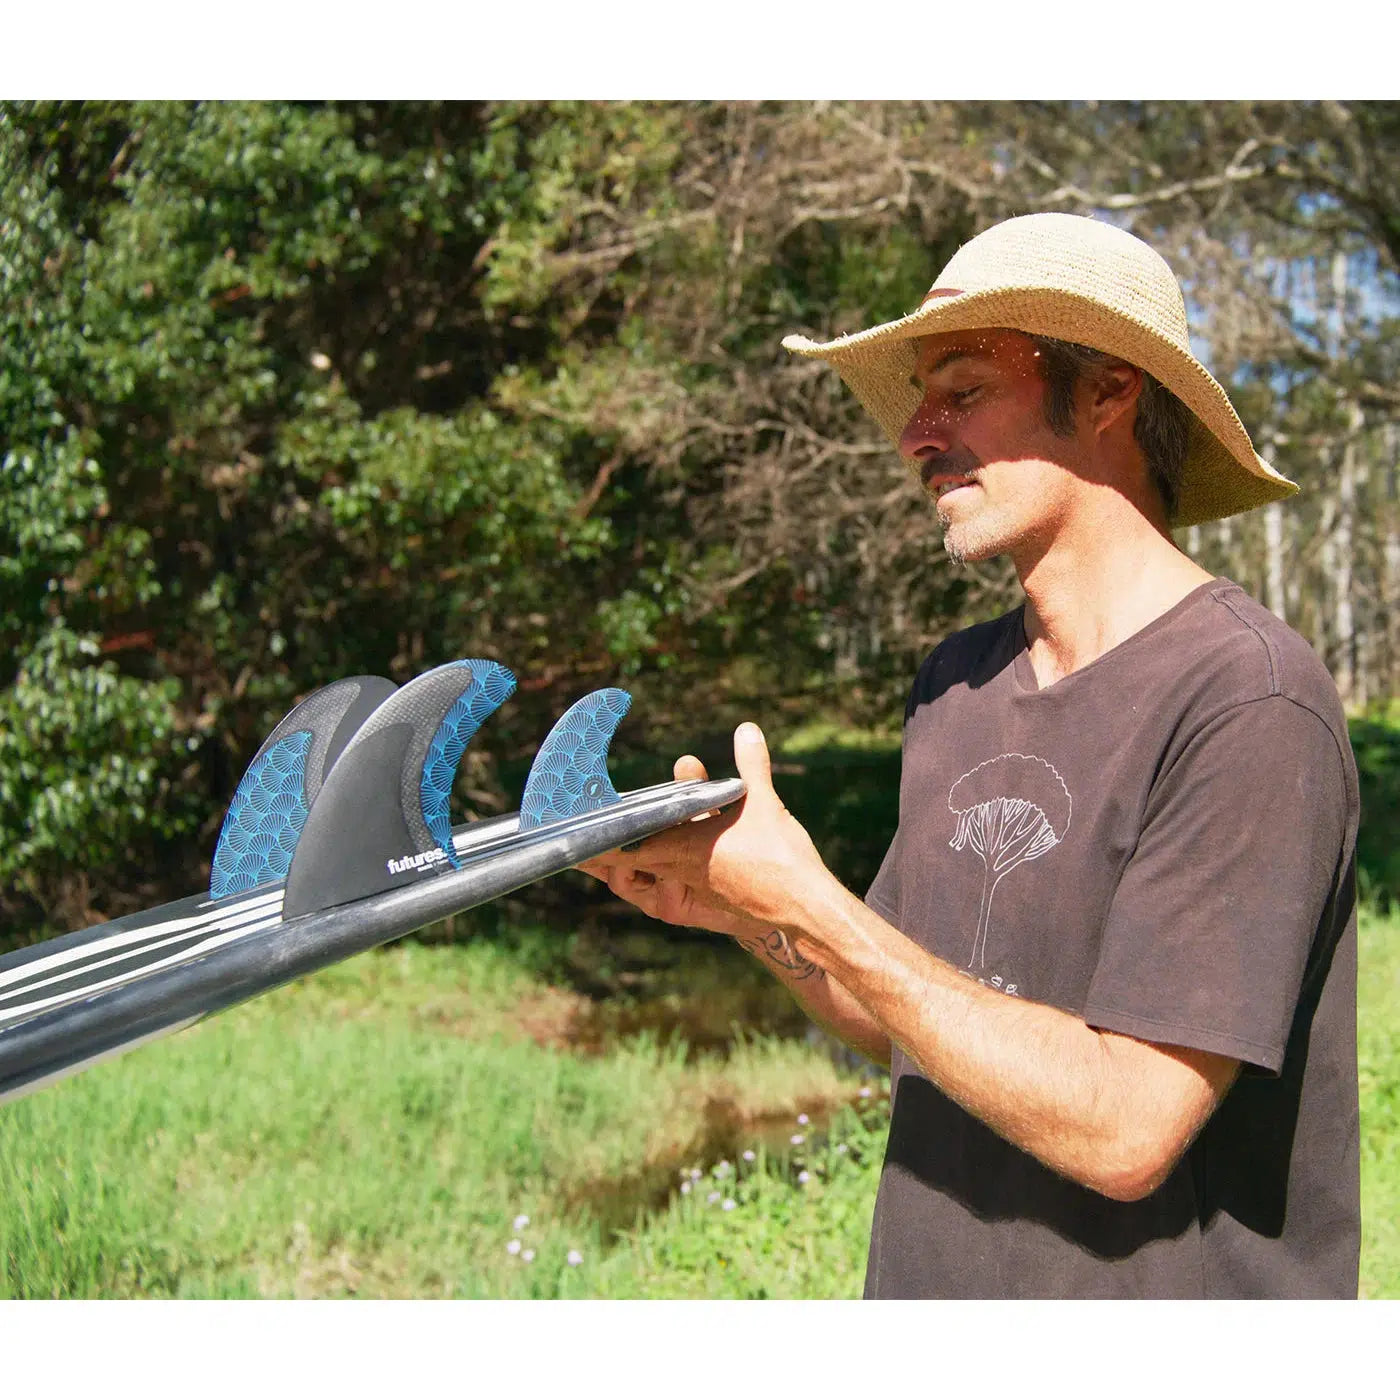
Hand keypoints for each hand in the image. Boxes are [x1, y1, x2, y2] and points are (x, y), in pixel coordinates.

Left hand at [578, 723, 834, 938]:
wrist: (802, 908)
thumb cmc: (779, 857)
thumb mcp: (764, 803)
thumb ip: (751, 765)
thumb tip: (747, 729)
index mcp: (679, 848)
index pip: (617, 847)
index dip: (587, 844)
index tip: (562, 833)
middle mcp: (676, 873)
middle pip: (621, 867)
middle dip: (598, 855)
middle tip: (570, 846)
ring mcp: (686, 892)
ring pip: (641, 883)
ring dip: (625, 868)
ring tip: (603, 855)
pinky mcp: (699, 908)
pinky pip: (662, 896)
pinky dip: (652, 883)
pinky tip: (650, 874)